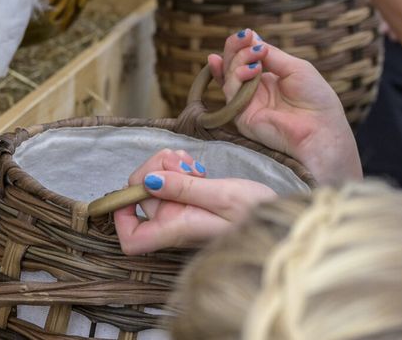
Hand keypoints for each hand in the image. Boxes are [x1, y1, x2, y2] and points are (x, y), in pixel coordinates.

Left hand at [113, 148, 276, 254]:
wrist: (280, 216)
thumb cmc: (257, 213)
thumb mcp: (223, 196)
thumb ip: (184, 188)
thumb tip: (149, 181)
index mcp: (178, 230)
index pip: (131, 240)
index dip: (122, 216)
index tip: (135, 189)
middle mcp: (176, 224)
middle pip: (142, 200)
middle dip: (154, 171)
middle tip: (179, 160)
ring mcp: (184, 214)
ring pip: (156, 187)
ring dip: (168, 167)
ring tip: (191, 163)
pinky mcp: (194, 203)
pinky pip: (174, 184)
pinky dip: (180, 169)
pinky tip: (196, 167)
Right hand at [212, 31, 360, 184]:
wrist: (322, 129)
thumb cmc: (316, 99)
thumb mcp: (295, 67)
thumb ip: (271, 55)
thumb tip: (251, 37)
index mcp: (268, 79)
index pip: (246, 59)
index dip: (243, 45)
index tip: (248, 33)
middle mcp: (255, 91)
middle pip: (232, 65)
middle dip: (235, 48)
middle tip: (244, 38)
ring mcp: (247, 104)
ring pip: (229, 76)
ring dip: (239, 61)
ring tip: (256, 57)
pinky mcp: (242, 117)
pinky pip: (230, 93)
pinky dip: (236, 77)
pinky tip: (251, 69)